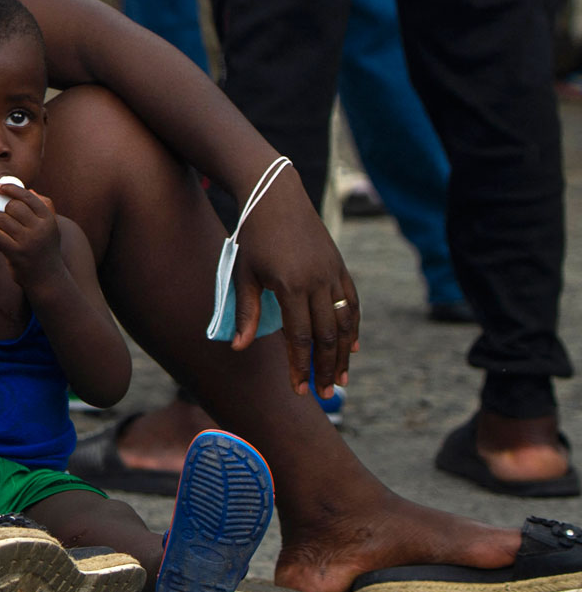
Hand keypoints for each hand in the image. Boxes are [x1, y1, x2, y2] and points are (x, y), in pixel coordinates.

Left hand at [0, 186, 66, 289]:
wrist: (47, 277)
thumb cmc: (45, 247)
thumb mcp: (51, 227)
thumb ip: (44, 206)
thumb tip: (29, 189)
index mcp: (48, 219)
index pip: (28, 197)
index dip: (11, 189)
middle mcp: (39, 229)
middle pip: (13, 206)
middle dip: (1, 206)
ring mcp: (27, 242)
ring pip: (1, 219)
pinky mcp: (15, 253)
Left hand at [229, 168, 358, 397]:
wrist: (275, 196)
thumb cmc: (253, 236)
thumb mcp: (244, 274)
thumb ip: (246, 313)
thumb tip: (239, 348)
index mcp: (291, 286)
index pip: (299, 338)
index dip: (299, 366)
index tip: (298, 389)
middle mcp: (318, 283)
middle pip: (327, 337)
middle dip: (325, 369)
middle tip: (324, 395)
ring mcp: (333, 274)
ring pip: (345, 324)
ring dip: (344, 354)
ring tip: (341, 379)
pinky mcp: (340, 267)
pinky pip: (352, 304)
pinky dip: (353, 328)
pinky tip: (352, 347)